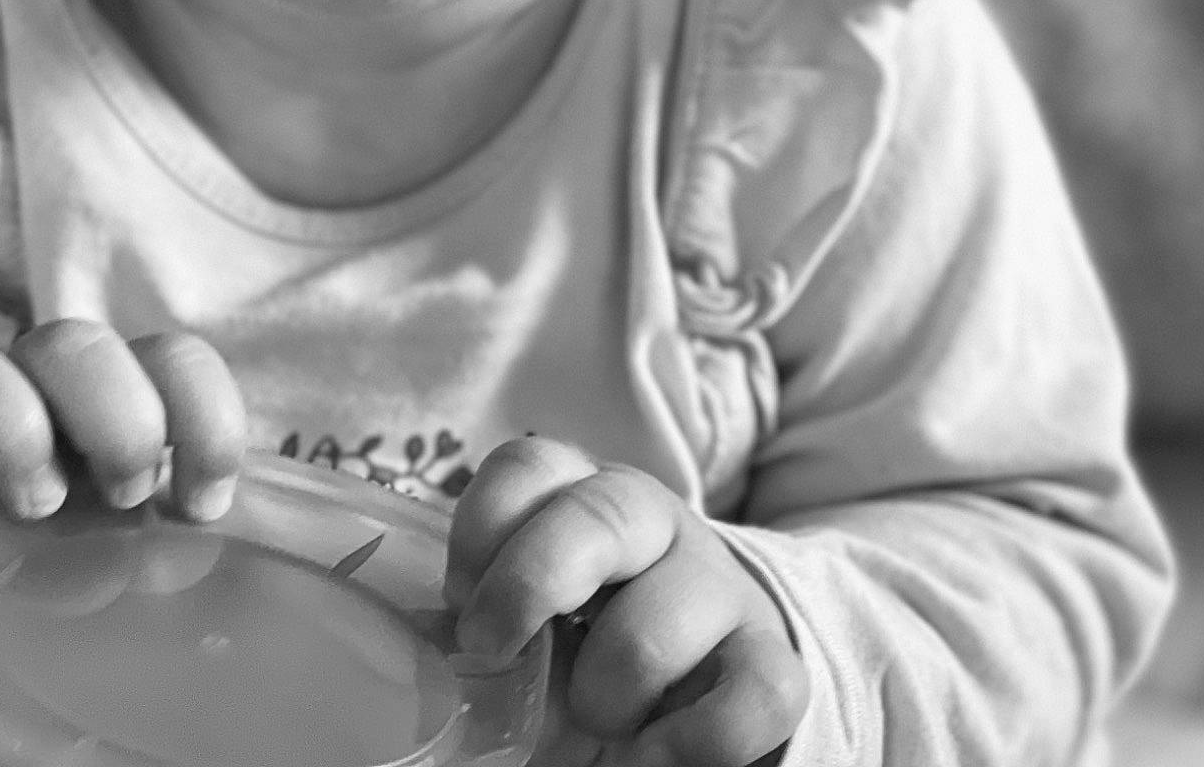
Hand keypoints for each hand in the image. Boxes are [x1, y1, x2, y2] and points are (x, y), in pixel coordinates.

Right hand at [0, 320, 246, 584]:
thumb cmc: (84, 575)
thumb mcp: (152, 546)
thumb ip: (194, 525)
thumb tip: (271, 560)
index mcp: (113, 402)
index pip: (170, 358)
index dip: (202, 411)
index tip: (208, 499)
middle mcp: (31, 393)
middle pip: (71, 341)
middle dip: (116, 410)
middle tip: (129, 493)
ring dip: (13, 425)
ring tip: (41, 506)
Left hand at [446, 437, 808, 766]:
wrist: (709, 681)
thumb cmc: (590, 649)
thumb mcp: (537, 622)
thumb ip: (490, 619)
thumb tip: (430, 649)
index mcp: (580, 499)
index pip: (531, 466)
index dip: (484, 524)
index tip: (459, 597)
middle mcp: (653, 524)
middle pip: (598, 513)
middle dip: (531, 581)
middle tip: (492, 649)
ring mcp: (719, 585)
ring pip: (658, 623)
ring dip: (607, 694)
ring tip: (597, 720)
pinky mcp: (773, 656)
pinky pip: (753, 692)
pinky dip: (687, 744)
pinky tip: (649, 758)